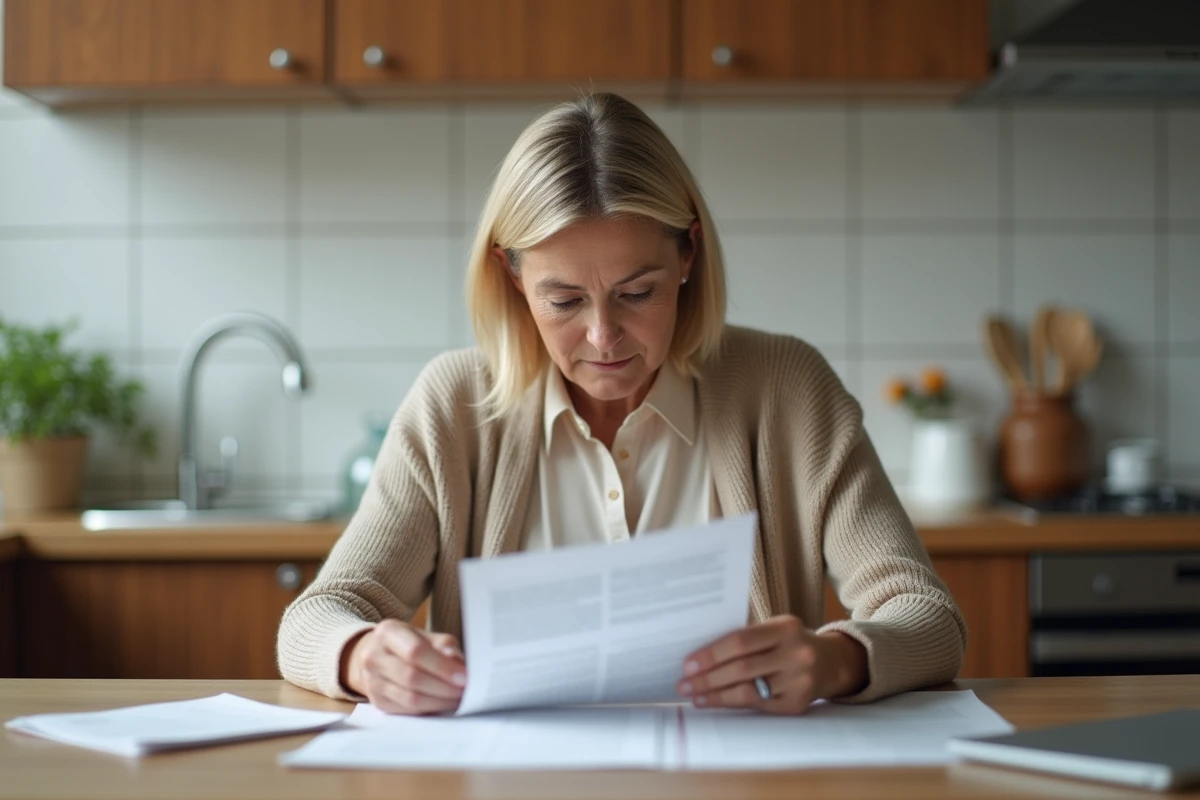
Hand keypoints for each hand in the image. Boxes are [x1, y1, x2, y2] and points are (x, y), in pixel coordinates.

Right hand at [341, 619, 466, 714]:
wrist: (376, 655)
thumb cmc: (406, 643)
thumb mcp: (423, 634)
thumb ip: (442, 645)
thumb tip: (458, 663)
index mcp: (388, 632)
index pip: (415, 652)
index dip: (442, 667)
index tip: (464, 677)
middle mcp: (374, 657)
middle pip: (412, 677)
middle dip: (444, 687)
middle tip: (465, 691)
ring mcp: (372, 682)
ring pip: (410, 698)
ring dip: (439, 701)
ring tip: (458, 699)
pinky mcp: (378, 702)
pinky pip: (407, 710)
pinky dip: (430, 709)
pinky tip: (443, 704)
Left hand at [676, 615, 867, 714]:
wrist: (831, 662)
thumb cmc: (789, 643)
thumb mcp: (774, 630)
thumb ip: (745, 638)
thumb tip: (699, 655)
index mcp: (786, 627)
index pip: (741, 641)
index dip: (711, 654)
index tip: (688, 664)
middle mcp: (797, 653)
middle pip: (742, 668)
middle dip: (708, 678)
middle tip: (684, 684)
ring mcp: (800, 681)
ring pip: (749, 691)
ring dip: (716, 695)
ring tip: (695, 696)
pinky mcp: (798, 704)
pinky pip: (759, 706)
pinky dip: (733, 705)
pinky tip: (715, 702)